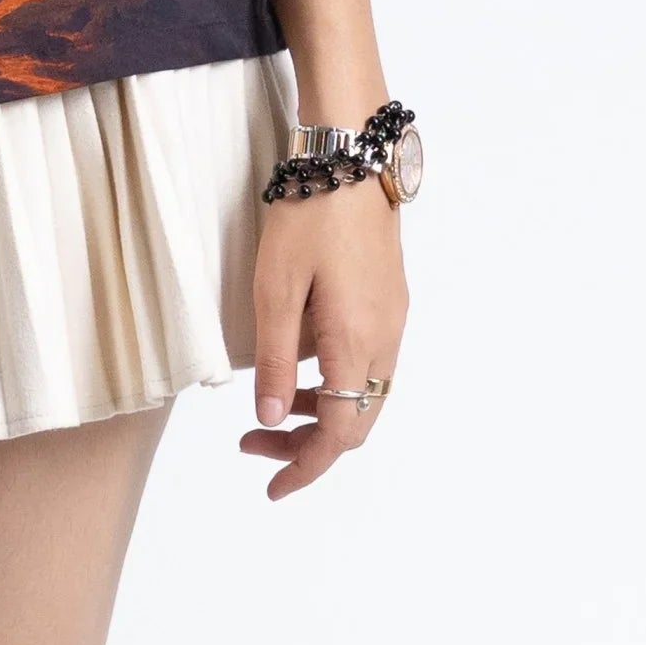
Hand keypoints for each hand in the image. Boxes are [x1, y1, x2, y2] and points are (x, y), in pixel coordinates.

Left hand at [240, 177, 407, 501]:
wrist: (350, 157)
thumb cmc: (308, 214)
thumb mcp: (274, 289)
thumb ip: (276, 360)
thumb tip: (272, 420)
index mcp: (357, 341)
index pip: (339, 433)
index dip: (306, 467)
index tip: (273, 487)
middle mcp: (385, 337)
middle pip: (357, 422)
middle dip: (308, 446)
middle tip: (253, 447)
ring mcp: (392, 318)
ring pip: (366, 394)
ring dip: (322, 414)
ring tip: (270, 411)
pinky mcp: (389, 300)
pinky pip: (369, 363)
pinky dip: (336, 384)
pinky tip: (299, 366)